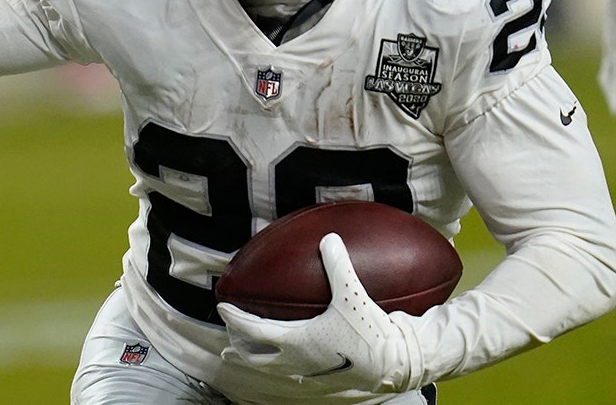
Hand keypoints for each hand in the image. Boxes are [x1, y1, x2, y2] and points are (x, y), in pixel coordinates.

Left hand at [219, 233, 419, 393]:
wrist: (394, 366)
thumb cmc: (370, 333)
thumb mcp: (352, 295)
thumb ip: (338, 266)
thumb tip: (328, 238)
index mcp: (296, 341)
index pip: (253, 331)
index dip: (235, 319)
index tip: (222, 308)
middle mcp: (296, 361)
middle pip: (255, 357)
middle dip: (238, 345)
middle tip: (229, 334)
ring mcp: (308, 373)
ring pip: (272, 368)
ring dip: (257, 357)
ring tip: (248, 349)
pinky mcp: (323, 378)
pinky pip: (293, 371)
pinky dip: (281, 361)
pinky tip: (291, 354)